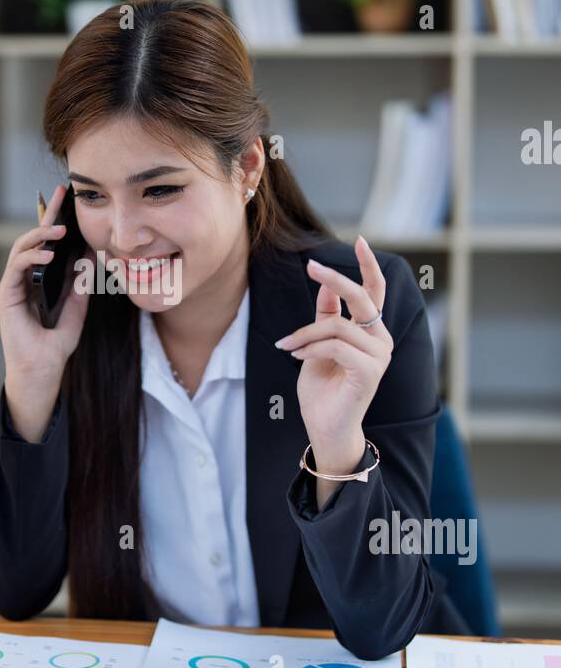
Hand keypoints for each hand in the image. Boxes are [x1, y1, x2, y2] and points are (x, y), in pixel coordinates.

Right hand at [0, 182, 90, 388]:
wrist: (43, 369)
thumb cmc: (56, 343)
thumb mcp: (77, 308)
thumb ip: (80, 283)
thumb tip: (90, 255)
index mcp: (40, 278)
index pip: (48, 243)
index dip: (56, 219)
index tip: (68, 198)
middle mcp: (25, 277)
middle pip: (34, 238)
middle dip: (47, 215)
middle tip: (61, 196)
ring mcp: (14, 284)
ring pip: (22, 248)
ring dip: (39, 235)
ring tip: (59, 230)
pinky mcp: (6, 294)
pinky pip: (16, 267)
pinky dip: (30, 256)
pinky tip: (47, 254)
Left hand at [275, 236, 392, 473]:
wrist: (325, 427)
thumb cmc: (323, 388)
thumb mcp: (318, 343)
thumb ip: (327, 314)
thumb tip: (326, 280)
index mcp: (371, 331)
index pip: (376, 292)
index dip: (369, 265)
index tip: (360, 240)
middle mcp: (381, 340)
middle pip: (361, 298)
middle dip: (334, 279)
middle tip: (311, 266)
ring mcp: (380, 356)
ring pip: (338, 325)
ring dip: (305, 333)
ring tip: (287, 346)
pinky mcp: (370, 372)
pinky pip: (336, 346)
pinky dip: (311, 348)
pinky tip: (297, 357)